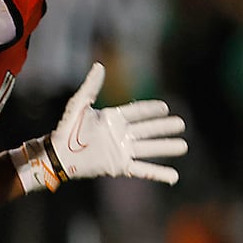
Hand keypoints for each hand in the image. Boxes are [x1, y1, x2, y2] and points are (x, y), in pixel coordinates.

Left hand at [47, 62, 187, 184]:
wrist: (58, 155)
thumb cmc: (66, 129)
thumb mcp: (79, 104)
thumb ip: (91, 86)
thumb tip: (100, 66)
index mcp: (113, 118)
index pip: (137, 112)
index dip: (151, 110)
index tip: (165, 107)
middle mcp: (120, 134)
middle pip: (148, 130)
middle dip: (165, 128)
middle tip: (182, 124)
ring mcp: (121, 151)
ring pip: (149, 149)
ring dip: (166, 148)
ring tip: (183, 146)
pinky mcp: (119, 166)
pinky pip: (143, 170)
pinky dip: (158, 174)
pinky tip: (173, 176)